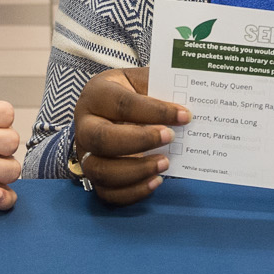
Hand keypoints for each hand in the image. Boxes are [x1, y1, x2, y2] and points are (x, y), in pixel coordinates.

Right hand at [71, 68, 187, 205]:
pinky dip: (133, 192)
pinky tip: (156, 181)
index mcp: (96, 94)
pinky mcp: (94, 175)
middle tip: (170, 137)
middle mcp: (84, 125)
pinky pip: (108, 193)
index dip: (155, 111)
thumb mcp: (141, 80)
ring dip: (137, 171)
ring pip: (101, 171)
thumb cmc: (130, 92)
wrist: (110, 108)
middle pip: (102, 139)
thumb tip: (189, 105)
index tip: (184, 115)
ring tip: (166, 163)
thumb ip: (160, 88)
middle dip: (140, 141)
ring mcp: (86, 153)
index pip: (122, 104)